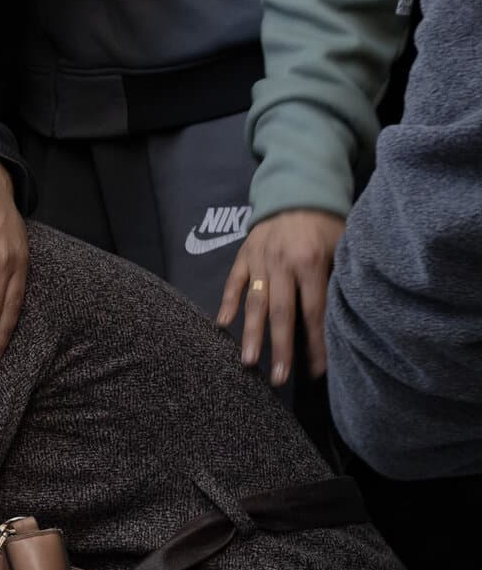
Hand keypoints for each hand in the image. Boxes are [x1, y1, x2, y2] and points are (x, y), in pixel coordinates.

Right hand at [216, 209, 344, 385]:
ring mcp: (260, 261)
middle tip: (277, 378)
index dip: (316, 342)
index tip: (317, 371)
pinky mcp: (244, 255)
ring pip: (255, 302)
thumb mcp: (344, 245)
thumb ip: (340, 277)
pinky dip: (227, 302)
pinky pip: (233, 282)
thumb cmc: (326, 224)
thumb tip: (347, 317)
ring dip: (251, 333)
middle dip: (280, 348)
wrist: (297, 190)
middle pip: (282, 313)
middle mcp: (283, 264)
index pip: (314, 311)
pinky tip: (222, 325)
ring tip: (248, 361)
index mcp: (311, 262)